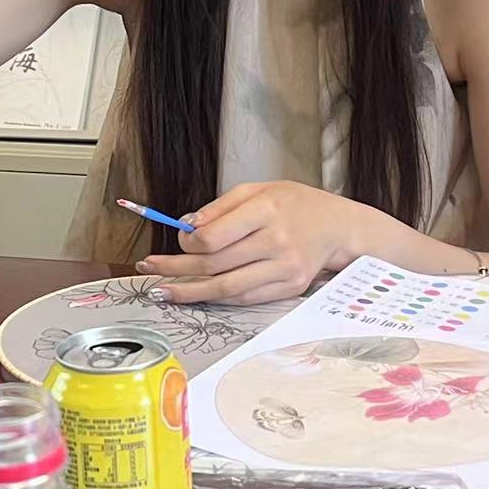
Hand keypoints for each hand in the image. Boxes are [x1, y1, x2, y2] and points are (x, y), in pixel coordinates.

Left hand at [137, 181, 366, 305]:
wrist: (339, 227)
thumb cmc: (295, 204)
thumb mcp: (258, 190)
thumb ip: (221, 208)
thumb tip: (187, 227)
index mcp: (266, 211)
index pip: (214, 236)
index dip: (187, 241)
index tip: (178, 238)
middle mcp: (276, 242)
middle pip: (214, 264)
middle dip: (176, 268)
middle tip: (149, 268)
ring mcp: (284, 269)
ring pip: (226, 288)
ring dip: (190, 292)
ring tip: (163, 291)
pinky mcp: (289, 288)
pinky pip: (245, 298)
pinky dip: (218, 298)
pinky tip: (198, 294)